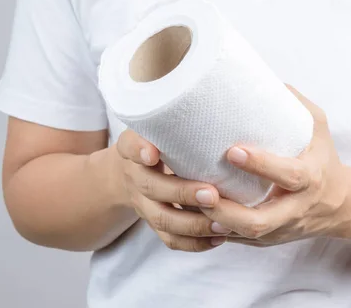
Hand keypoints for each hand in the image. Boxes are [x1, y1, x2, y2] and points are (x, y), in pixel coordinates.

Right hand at [112, 130, 230, 251]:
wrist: (127, 172)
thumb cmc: (157, 141)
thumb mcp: (159, 126)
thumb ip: (178, 119)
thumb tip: (220, 108)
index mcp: (133, 148)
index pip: (130, 145)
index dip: (140, 149)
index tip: (152, 154)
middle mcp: (135, 176)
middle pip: (153, 188)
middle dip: (183, 193)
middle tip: (212, 195)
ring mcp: (144, 204)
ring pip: (162, 219)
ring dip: (193, 224)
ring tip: (223, 224)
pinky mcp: (154, 223)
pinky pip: (170, 239)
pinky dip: (194, 243)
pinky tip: (218, 238)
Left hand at [201, 86, 348, 246]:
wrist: (340, 205)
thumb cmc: (323, 158)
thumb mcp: (319, 127)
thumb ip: (294, 103)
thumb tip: (259, 75)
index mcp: (310, 178)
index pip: (288, 176)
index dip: (261, 166)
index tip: (232, 151)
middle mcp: (296, 209)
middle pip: (261, 220)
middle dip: (228, 208)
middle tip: (201, 188)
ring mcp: (281, 229)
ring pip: (245, 235)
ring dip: (216, 221)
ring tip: (188, 202)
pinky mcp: (268, 240)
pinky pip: (238, 240)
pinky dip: (215, 229)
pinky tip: (192, 214)